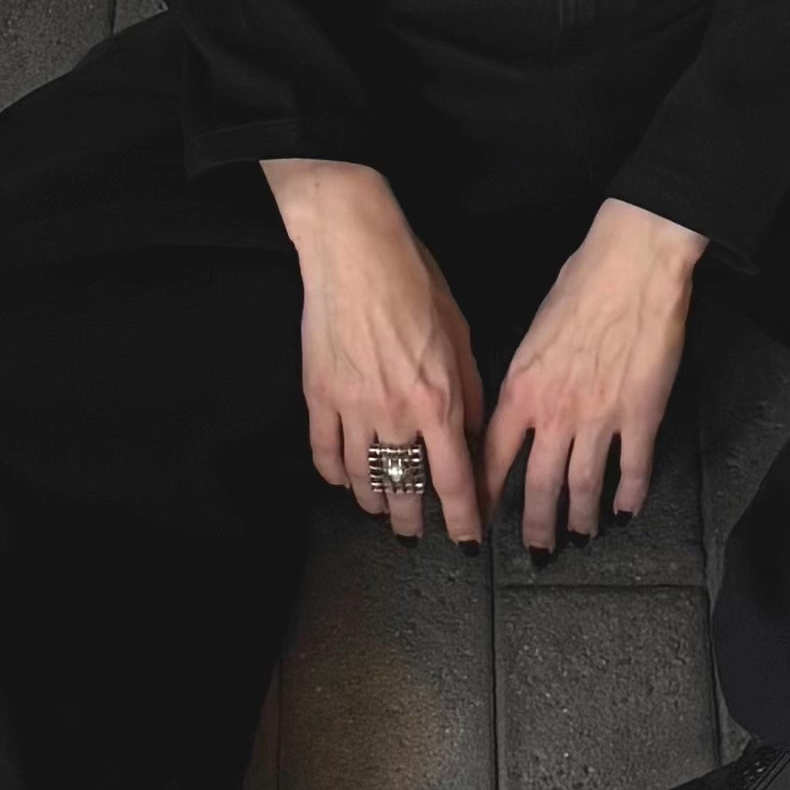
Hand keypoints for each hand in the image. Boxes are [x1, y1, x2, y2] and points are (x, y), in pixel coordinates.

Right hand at [261, 157, 488, 543]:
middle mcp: (395, 413)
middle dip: (412, 520)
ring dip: (373, 501)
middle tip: (415, 534)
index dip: (462, 517)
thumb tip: (472, 434)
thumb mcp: (461, 334)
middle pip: (403, 487)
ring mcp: (351, 407)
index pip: (453, 478)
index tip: (467, 540)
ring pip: (361, 476)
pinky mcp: (318, 394)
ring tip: (381, 510)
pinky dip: (334, 473)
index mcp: (438, 400)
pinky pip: (323, 451)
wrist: (355, 249)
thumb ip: (468, 391)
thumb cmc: (415, 281)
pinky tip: (342, 480)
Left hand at [479, 196, 704, 554]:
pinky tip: (626, 512)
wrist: (632, 268)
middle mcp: (556, 413)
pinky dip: (630, 495)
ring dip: (580, 519)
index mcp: (521, 391)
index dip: (484, 493)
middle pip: (540, 485)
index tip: (479, 517)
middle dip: (536, 525)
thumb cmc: (579, 287)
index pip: (491, 456)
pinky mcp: (641, 415)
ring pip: (584, 486)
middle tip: (536, 552)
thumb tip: (517, 409)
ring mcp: (600, 418)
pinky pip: (634, 468)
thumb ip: (522, 382)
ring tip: (579, 538)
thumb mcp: (531, 335)